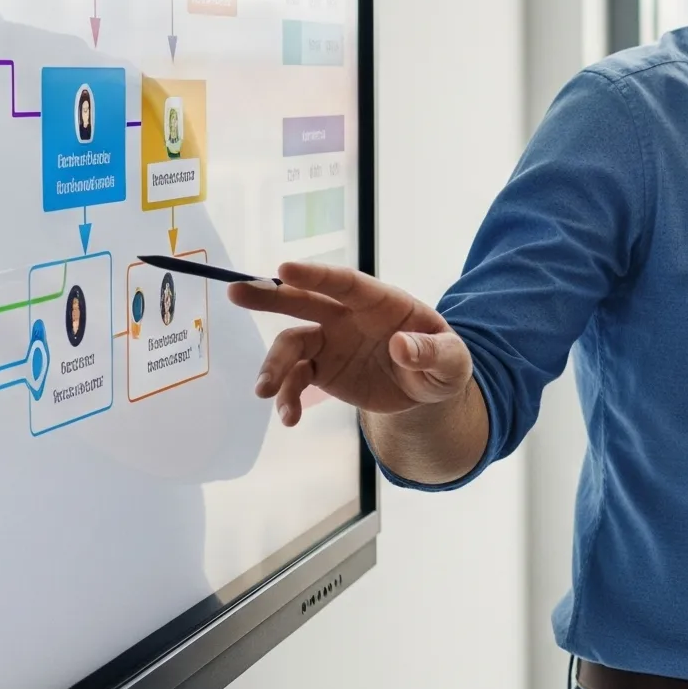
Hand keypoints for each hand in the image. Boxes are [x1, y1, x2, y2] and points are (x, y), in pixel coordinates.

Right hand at [229, 259, 473, 425]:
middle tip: (235, 292)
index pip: (346, 283)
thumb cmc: (443, 363)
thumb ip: (432, 353)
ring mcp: (331, 342)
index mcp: (381, 302)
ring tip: (265, 392)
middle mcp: (348, 316)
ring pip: (291, 344)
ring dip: (273, 365)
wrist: (426, 390)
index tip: (283, 269)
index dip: (316, 275)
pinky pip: (295, 380)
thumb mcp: (452, 362)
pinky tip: (289, 419)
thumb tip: (401, 346)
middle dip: (270, 296)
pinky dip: (287, 398)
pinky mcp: (321, 370)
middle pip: (305, 300)